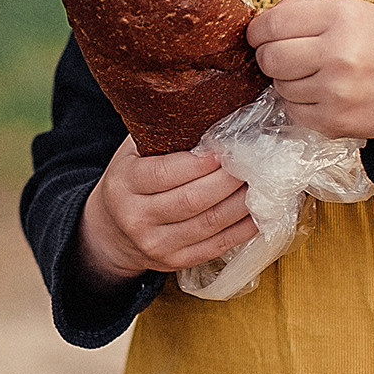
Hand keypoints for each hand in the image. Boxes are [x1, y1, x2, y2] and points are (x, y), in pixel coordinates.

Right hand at [78, 139, 258, 281]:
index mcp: (125, 184)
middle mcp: (137, 218)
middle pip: (193, 200)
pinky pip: (218, 245)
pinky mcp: (177, 262)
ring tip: (261, 182)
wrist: (112, 231)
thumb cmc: (130, 181)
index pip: (165, 173)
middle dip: (229, 179)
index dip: (199, 163)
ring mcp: (157, 245)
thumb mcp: (132, 154)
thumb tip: (210, 111)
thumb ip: (162, 137)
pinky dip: (244, 228)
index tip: (224, 147)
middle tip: (252, 161)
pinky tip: (258, 210)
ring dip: (243, 202)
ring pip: (211, 223)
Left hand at [247, 0, 373, 150]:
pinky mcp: (334, 121)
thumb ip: (304, 8)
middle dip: (269, 56)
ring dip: (288, 80)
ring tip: (314, 73)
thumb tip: (261, 19)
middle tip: (286, 55)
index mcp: (341, 17)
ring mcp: (336, 91)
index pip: (272, 24)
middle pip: (269, 57)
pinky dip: (300, 102)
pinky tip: (322, 93)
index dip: (258, 31)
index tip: (261, 35)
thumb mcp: (352, 10)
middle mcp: (338, 53)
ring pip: (279, 86)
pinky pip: (292, 110)